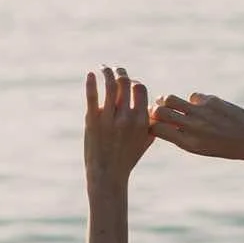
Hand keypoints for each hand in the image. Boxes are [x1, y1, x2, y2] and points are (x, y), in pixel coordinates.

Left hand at [83, 64, 157, 187]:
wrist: (108, 175)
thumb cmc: (128, 157)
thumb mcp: (145, 140)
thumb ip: (151, 122)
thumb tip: (153, 106)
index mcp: (141, 120)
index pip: (140, 89)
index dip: (135, 82)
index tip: (129, 82)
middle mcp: (126, 117)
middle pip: (125, 83)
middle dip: (121, 72)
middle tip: (116, 69)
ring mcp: (109, 119)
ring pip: (110, 85)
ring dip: (107, 72)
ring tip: (104, 68)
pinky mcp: (92, 121)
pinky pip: (92, 97)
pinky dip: (91, 83)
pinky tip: (90, 74)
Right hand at [151, 90, 243, 161]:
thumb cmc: (224, 147)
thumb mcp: (200, 148)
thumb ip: (181, 136)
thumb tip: (161, 123)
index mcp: (188, 143)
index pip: (156, 129)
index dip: (150, 123)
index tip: (152, 122)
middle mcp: (192, 127)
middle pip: (159, 112)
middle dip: (154, 110)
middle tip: (157, 110)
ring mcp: (201, 112)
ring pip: (171, 99)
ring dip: (167, 100)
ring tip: (170, 103)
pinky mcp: (211, 101)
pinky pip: (193, 96)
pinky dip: (194, 101)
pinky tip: (202, 107)